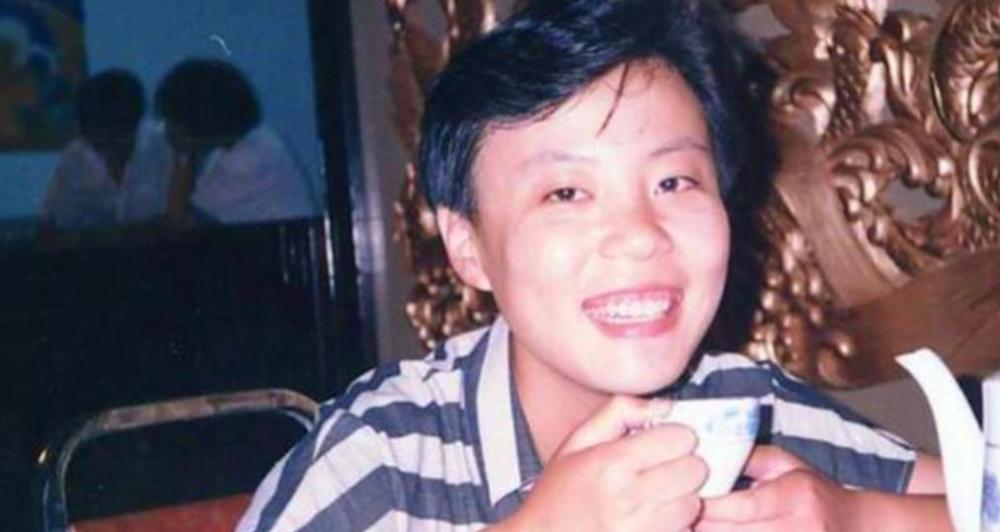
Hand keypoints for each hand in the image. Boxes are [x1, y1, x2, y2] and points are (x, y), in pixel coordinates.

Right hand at [496, 396, 707, 531]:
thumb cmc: (557, 495)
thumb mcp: (576, 442)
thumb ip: (619, 412)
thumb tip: (663, 406)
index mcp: (612, 463)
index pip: (680, 438)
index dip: (676, 436)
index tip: (664, 442)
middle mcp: (629, 498)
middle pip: (694, 470)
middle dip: (684, 465)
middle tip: (664, 468)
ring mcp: (642, 529)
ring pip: (693, 504)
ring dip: (683, 498)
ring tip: (656, 496)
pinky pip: (685, 530)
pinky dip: (677, 525)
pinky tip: (654, 519)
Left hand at [697, 446, 857, 530]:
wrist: (858, 527)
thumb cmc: (812, 491)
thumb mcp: (788, 465)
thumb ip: (750, 457)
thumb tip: (709, 450)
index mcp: (798, 494)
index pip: (745, 505)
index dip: (711, 505)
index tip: (684, 497)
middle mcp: (801, 527)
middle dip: (700, 526)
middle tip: (671, 516)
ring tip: (684, 528)